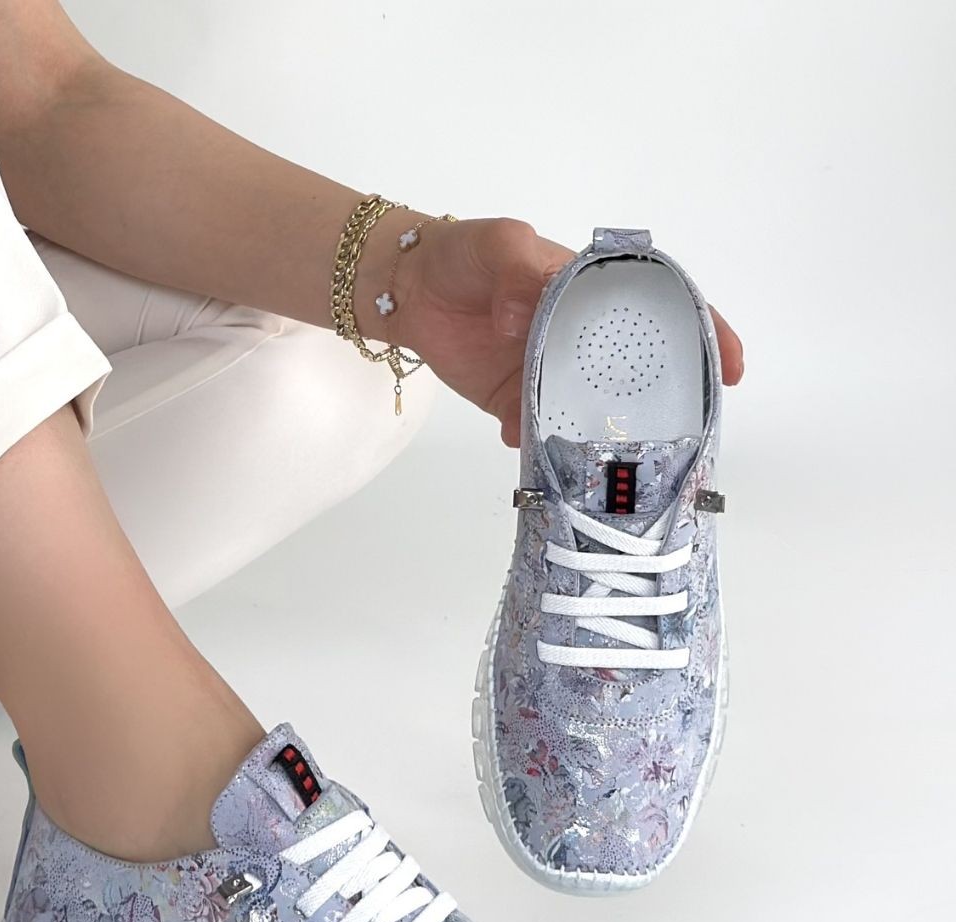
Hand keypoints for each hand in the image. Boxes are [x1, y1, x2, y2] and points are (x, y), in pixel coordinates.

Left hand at [386, 218, 743, 447]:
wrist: (408, 290)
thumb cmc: (464, 255)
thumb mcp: (498, 245)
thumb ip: (517, 272)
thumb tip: (522, 316)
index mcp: (595, 294)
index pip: (664, 309)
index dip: (705, 334)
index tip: (731, 366)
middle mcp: (583, 339)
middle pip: (637, 373)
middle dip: (664, 403)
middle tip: (681, 431)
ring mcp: (551, 375)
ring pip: (590, 412)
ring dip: (601, 435)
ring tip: (612, 458)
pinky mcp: (515, 404)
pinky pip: (536, 433)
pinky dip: (537, 446)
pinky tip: (531, 449)